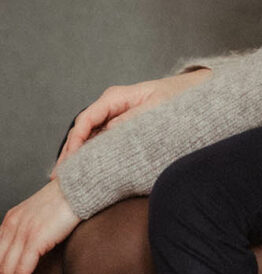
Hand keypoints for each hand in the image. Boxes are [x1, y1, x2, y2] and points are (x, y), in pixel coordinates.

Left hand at [0, 181, 78, 273]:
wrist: (80, 187)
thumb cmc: (67, 199)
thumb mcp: (39, 214)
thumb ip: (29, 230)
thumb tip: (28, 252)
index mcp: (11, 219)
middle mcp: (13, 225)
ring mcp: (23, 232)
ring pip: (7, 272)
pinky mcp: (35, 239)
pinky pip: (21, 271)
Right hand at [52, 70, 210, 169]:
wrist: (192, 93)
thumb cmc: (176, 97)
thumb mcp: (156, 107)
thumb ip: (133, 118)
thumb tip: (108, 132)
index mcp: (116, 97)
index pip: (86, 119)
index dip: (75, 142)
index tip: (69, 162)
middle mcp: (111, 106)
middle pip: (83, 130)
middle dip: (70, 154)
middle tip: (58, 179)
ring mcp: (114, 116)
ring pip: (89, 137)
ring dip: (78, 157)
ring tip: (66, 181)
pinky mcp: (120, 126)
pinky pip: (101, 141)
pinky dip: (91, 155)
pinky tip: (85, 172)